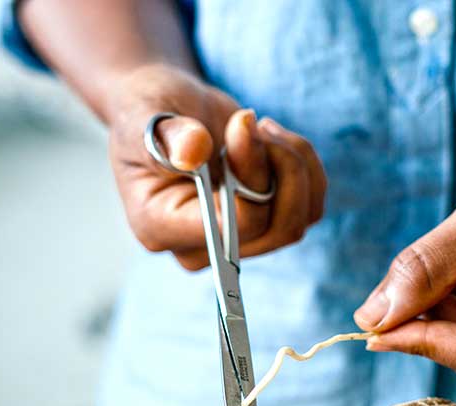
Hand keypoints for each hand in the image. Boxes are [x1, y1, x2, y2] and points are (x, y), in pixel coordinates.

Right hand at [106, 64, 326, 269]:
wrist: (166, 110)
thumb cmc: (146, 111)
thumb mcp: (146, 113)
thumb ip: (168, 135)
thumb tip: (193, 151)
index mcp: (161, 226)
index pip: (234, 226)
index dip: (252, 175)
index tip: (242, 124)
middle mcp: (201, 246)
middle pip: (278, 228)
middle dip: (280, 166)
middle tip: (253, 122)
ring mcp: (237, 239)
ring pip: (300, 219)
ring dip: (293, 163)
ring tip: (261, 126)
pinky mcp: (264, 223)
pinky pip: (309, 207)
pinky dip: (304, 167)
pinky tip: (273, 139)